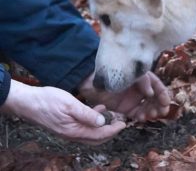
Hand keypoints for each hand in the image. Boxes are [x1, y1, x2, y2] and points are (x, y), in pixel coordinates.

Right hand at [1, 80, 125, 144]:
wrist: (27, 102)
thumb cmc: (48, 101)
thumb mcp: (70, 105)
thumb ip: (87, 114)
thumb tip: (102, 122)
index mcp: (75, 131)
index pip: (99, 135)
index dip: (113, 130)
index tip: (123, 124)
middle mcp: (72, 134)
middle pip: (96, 138)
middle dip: (110, 132)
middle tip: (120, 124)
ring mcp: (68, 131)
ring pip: (90, 133)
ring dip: (103, 127)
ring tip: (112, 116)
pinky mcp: (65, 125)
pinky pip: (83, 127)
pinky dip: (93, 121)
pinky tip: (97, 109)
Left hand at [79, 71, 170, 121]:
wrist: (92, 80)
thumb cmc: (112, 72)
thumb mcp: (130, 73)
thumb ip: (143, 81)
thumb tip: (152, 93)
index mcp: (143, 78)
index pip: (158, 86)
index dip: (163, 95)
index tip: (166, 103)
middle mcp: (140, 89)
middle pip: (155, 99)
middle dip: (159, 106)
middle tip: (161, 113)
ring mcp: (133, 99)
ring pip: (147, 107)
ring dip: (151, 112)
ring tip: (149, 115)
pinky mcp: (125, 108)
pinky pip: (137, 114)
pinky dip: (141, 117)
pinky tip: (141, 118)